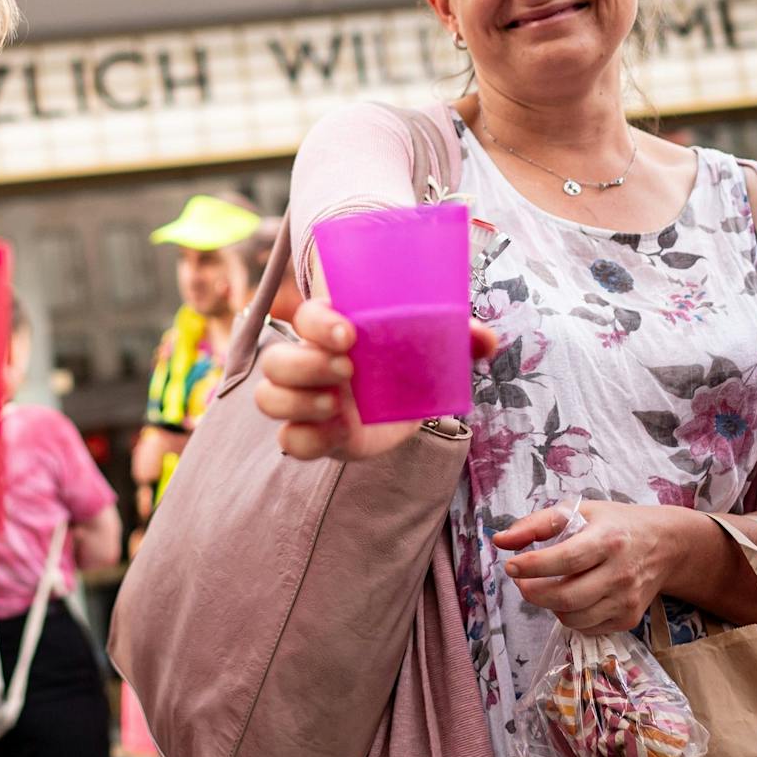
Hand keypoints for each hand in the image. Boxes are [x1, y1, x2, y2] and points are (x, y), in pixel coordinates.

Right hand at [255, 298, 497, 461]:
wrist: (405, 405)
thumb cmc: (410, 361)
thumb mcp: (435, 346)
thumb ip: (460, 337)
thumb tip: (487, 340)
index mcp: (334, 329)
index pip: (306, 317)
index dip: (319, 323)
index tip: (349, 334)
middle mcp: (310, 362)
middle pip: (276, 359)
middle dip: (306, 364)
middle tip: (349, 371)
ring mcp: (306, 401)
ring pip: (269, 398)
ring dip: (297, 402)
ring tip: (337, 406)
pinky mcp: (314, 436)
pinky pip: (288, 440)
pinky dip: (305, 439)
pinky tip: (337, 434)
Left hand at [497, 501, 668, 632]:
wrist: (666, 545)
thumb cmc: (616, 524)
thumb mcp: (580, 512)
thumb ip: (537, 524)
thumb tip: (500, 541)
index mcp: (609, 539)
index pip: (565, 559)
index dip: (532, 566)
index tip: (511, 566)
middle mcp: (620, 573)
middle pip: (566, 596)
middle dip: (534, 592)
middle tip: (522, 582)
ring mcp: (626, 600)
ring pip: (573, 617)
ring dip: (549, 606)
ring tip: (547, 587)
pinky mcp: (629, 619)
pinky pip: (587, 628)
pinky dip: (570, 616)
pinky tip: (570, 597)